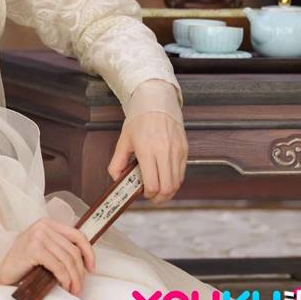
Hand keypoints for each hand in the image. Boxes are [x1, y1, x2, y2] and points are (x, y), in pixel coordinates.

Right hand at [0, 217, 95, 294]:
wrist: (5, 273)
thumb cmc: (24, 263)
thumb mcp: (44, 248)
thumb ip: (59, 247)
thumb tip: (84, 261)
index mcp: (48, 223)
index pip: (77, 235)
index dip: (88, 252)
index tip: (92, 269)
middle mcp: (43, 226)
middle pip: (73, 250)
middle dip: (80, 272)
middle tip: (79, 287)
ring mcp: (38, 236)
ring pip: (67, 259)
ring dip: (74, 278)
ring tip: (73, 290)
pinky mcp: (34, 249)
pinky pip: (58, 266)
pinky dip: (64, 278)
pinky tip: (64, 286)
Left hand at [107, 83, 187, 202]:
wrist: (157, 101)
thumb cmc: (139, 119)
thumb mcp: (124, 140)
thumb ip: (117, 162)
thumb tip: (116, 179)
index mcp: (147, 150)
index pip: (152, 184)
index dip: (148, 194)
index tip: (143, 193)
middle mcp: (164, 151)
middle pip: (167, 188)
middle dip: (159, 198)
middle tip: (152, 197)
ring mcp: (177, 151)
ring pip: (177, 182)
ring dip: (168, 191)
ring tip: (159, 189)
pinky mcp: (184, 149)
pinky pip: (182, 172)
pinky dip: (175, 180)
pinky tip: (166, 177)